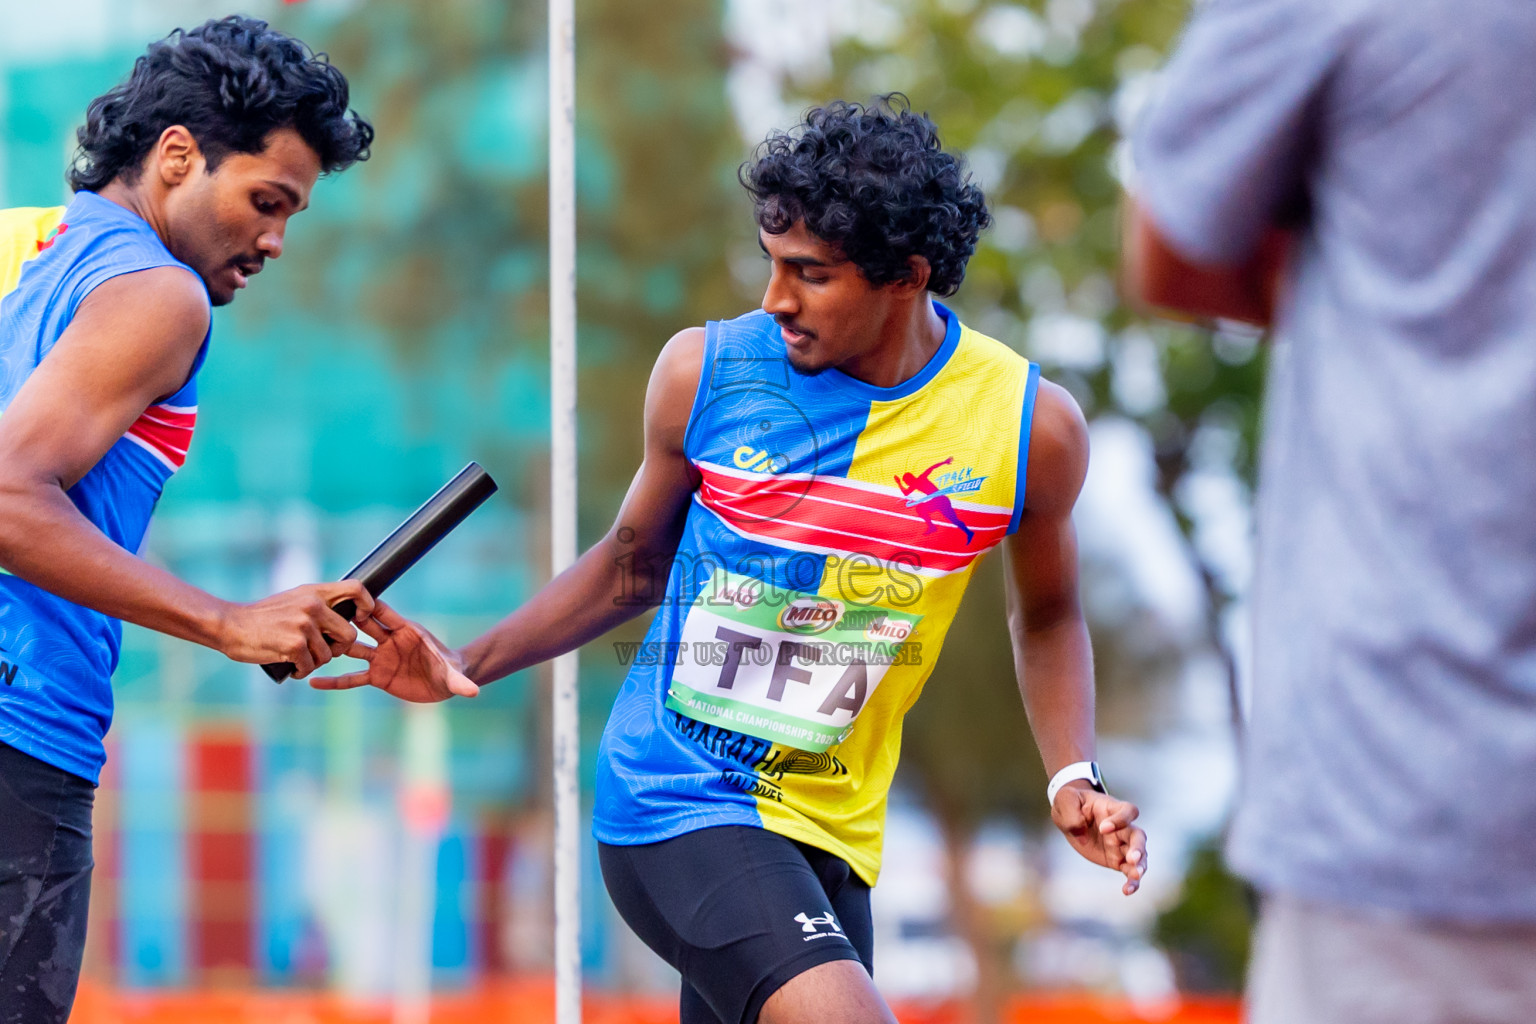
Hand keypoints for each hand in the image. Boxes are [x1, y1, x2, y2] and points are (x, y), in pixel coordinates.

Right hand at [216, 580, 373, 678]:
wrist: (231, 625)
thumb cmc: (264, 616)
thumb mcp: (294, 599)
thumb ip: (318, 603)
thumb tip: (348, 613)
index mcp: (315, 592)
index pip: (357, 589)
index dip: (367, 604)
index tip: (361, 618)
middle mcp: (313, 606)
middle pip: (349, 635)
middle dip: (338, 649)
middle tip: (323, 651)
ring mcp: (304, 626)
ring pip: (329, 655)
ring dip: (315, 662)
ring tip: (299, 657)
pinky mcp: (295, 646)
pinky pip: (310, 667)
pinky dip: (301, 671)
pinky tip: (291, 666)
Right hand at [309, 601, 478, 702]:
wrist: (445, 682)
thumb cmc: (450, 669)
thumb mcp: (454, 676)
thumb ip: (461, 683)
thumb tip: (474, 692)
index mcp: (406, 630)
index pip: (384, 613)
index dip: (368, 607)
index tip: (348, 600)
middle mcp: (389, 641)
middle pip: (363, 627)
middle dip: (345, 621)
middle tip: (320, 616)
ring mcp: (381, 658)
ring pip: (353, 650)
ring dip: (335, 647)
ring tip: (311, 645)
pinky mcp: (377, 676)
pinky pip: (352, 679)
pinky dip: (334, 681)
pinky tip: (314, 682)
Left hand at [1052, 783, 1147, 894]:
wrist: (1069, 815)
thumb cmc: (1070, 802)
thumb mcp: (1065, 799)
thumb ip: (1072, 813)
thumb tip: (1080, 830)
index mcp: (1112, 808)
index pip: (1128, 811)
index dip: (1120, 820)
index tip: (1102, 828)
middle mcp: (1121, 827)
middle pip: (1138, 836)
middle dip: (1138, 848)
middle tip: (1132, 858)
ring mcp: (1121, 844)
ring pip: (1139, 856)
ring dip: (1139, 866)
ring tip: (1135, 876)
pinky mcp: (1116, 859)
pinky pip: (1129, 871)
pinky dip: (1131, 881)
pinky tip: (1127, 891)